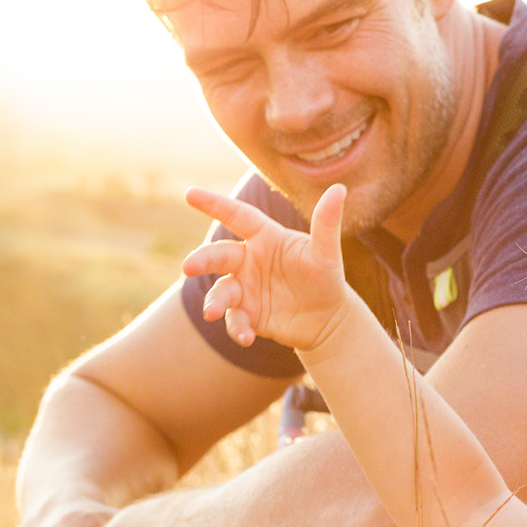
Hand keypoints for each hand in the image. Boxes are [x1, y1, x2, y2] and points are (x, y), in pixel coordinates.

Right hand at [182, 184, 354, 352]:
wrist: (327, 319)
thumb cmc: (325, 277)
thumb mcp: (326, 252)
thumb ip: (326, 223)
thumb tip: (339, 188)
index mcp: (264, 237)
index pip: (237, 216)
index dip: (214, 204)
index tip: (190, 194)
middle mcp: (248, 260)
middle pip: (218, 255)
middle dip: (201, 260)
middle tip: (188, 267)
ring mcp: (244, 288)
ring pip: (221, 291)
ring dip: (214, 301)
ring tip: (212, 312)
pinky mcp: (247, 314)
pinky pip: (235, 320)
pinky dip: (237, 328)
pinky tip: (247, 337)